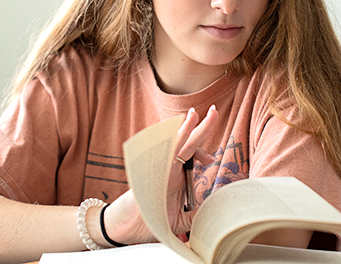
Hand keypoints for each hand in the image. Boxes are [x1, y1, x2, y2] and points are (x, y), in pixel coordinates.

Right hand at [102, 106, 218, 243]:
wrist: (126, 229)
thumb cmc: (150, 222)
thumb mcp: (178, 220)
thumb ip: (192, 217)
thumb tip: (208, 216)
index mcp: (175, 176)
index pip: (191, 156)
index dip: (202, 154)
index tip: (210, 160)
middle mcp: (168, 169)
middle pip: (187, 144)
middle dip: (201, 128)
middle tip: (214, 111)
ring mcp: (159, 169)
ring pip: (176, 144)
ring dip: (186, 129)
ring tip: (195, 114)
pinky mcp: (150, 172)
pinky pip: (162, 152)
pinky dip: (171, 138)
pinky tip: (178, 127)